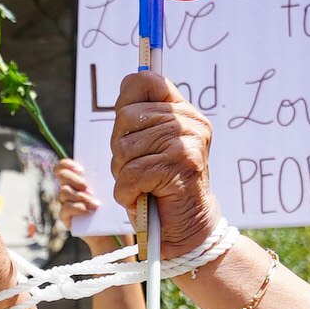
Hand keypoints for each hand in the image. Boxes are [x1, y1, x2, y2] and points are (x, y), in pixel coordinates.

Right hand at [52, 157, 125, 252]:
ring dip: (80, 196)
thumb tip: (108, 165)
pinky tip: (86, 211)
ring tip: (95, 204)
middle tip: (86, 186)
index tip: (81, 169)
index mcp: (79, 180)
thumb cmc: (114, 210)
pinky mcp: (66, 218)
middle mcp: (70, 190)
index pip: (64, 166)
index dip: (68, 164)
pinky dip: (76, 208)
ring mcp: (66, 203)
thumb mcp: (111, 191)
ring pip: (64, 192)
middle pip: (61, 176)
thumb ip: (103, 178)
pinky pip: (65, 209)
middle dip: (73, 178)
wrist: (113, 232)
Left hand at [108, 70, 225, 257]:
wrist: (188, 228)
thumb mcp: (151, 146)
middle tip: (138, 169)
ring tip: (143, 185)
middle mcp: (189, 123)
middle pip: (125, 117)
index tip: (129, 128)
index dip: (125, 102)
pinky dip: (127, 193)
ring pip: (124, 148)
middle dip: (120, 149)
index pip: (145, 81)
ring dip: (123, 174)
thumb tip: (126, 84)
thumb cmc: (161, 188)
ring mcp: (187, 143)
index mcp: (183, 112)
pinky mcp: (179, 166)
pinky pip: (131, 174)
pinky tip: (143, 197)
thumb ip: (141, 118)